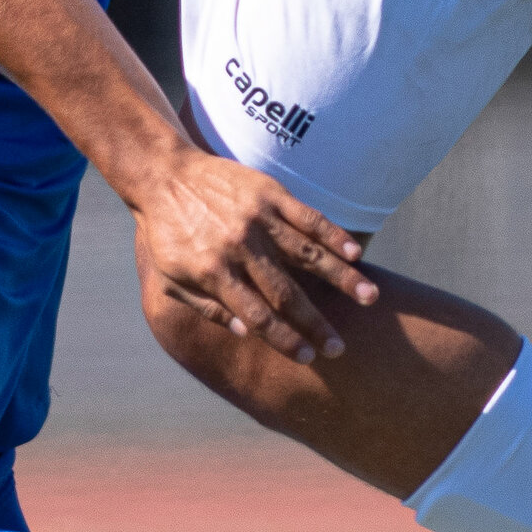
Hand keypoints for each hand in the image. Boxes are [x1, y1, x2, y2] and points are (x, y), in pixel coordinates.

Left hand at [127, 147, 370, 364]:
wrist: (161, 174)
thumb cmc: (165, 233)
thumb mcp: (170, 278)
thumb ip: (207, 307)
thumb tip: (246, 332)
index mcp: (214, 273)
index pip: (257, 316)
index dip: (284, 339)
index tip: (307, 357)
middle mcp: (239, 249)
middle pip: (287, 293)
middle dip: (316, 324)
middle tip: (341, 347)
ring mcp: (257, 220)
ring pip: (307, 254)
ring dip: (341, 278)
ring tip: (370, 298)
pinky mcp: (269, 193)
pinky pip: (307, 217)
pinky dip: (333, 235)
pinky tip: (356, 253)